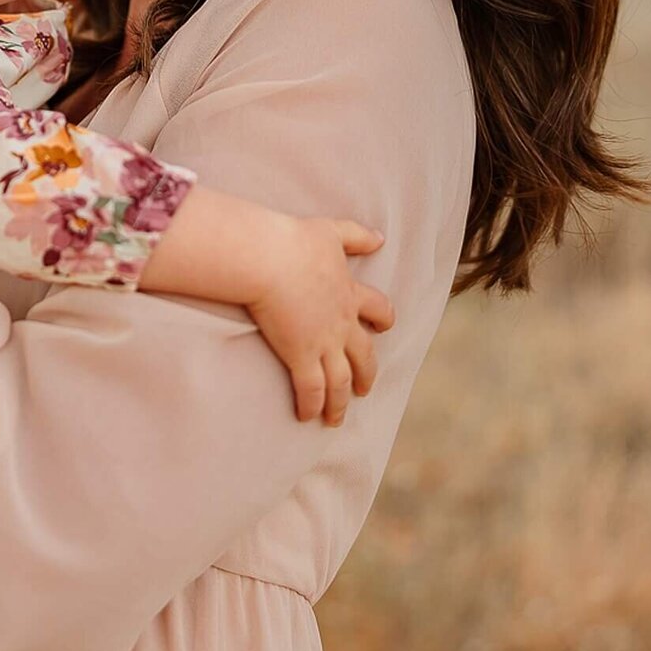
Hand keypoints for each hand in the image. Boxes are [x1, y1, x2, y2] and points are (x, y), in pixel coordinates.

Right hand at [248, 217, 392, 426]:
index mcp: (350, 293)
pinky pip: (311, 389)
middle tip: (365, 389)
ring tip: (336, 418)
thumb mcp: (331, 232)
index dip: (383, 319)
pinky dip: (312, 405)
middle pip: (364, 356)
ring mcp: (323, 343)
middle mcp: (342, 323)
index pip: (379, 309)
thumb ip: (357, 235)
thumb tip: (380, 238)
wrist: (268, 259)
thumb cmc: (294, 242)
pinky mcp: (300, 356)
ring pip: (340, 382)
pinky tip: (306, 416)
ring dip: (340, 403)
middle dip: (366, 375)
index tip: (383, 328)